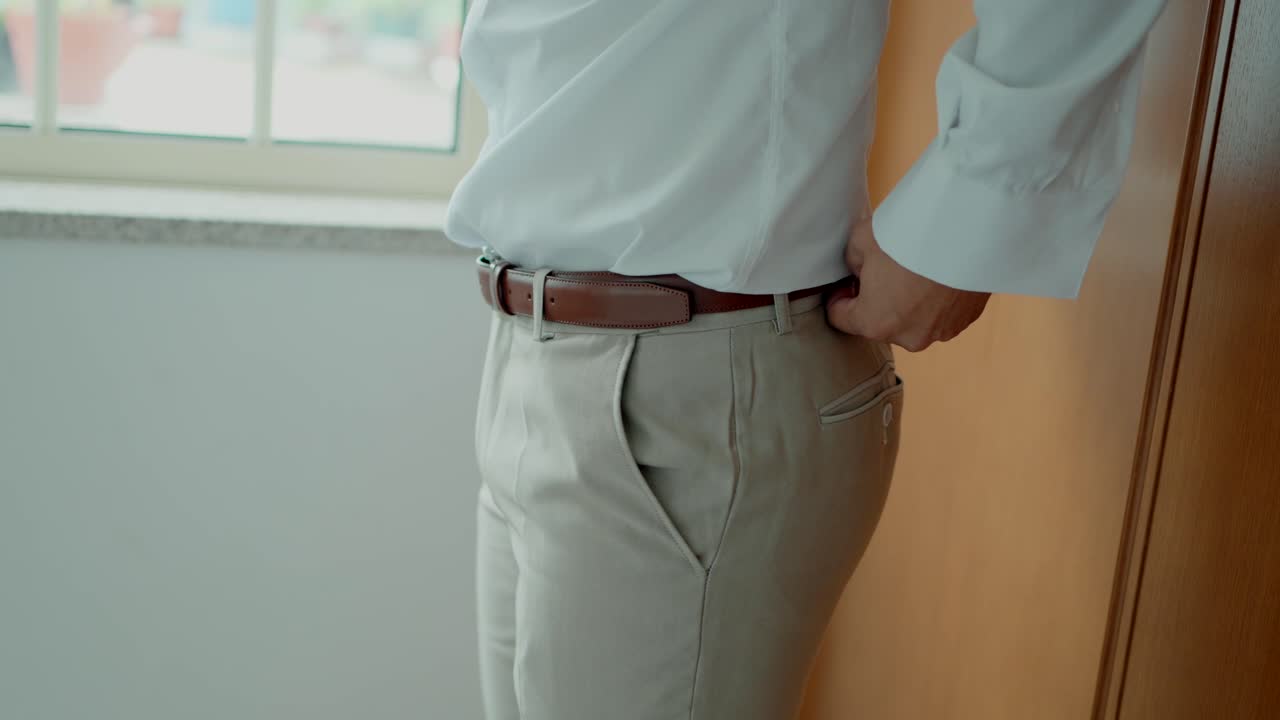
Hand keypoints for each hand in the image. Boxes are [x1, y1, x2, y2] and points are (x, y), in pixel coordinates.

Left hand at [826, 219, 990, 351]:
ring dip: (908, 302)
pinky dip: (935, 299)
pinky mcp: (966, 320)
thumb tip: (859, 272)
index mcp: (874, 322)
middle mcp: (906, 337)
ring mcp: (940, 332)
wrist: (970, 226)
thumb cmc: (909, 233)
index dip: (839, 295)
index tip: (848, 280)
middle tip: (886, 268)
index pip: (840, 318)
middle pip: (879, 321)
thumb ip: (851, 263)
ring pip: (911, 320)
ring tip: (916, 268)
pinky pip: (939, 313)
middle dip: (877, 299)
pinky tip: (939, 272)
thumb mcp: (861, 239)